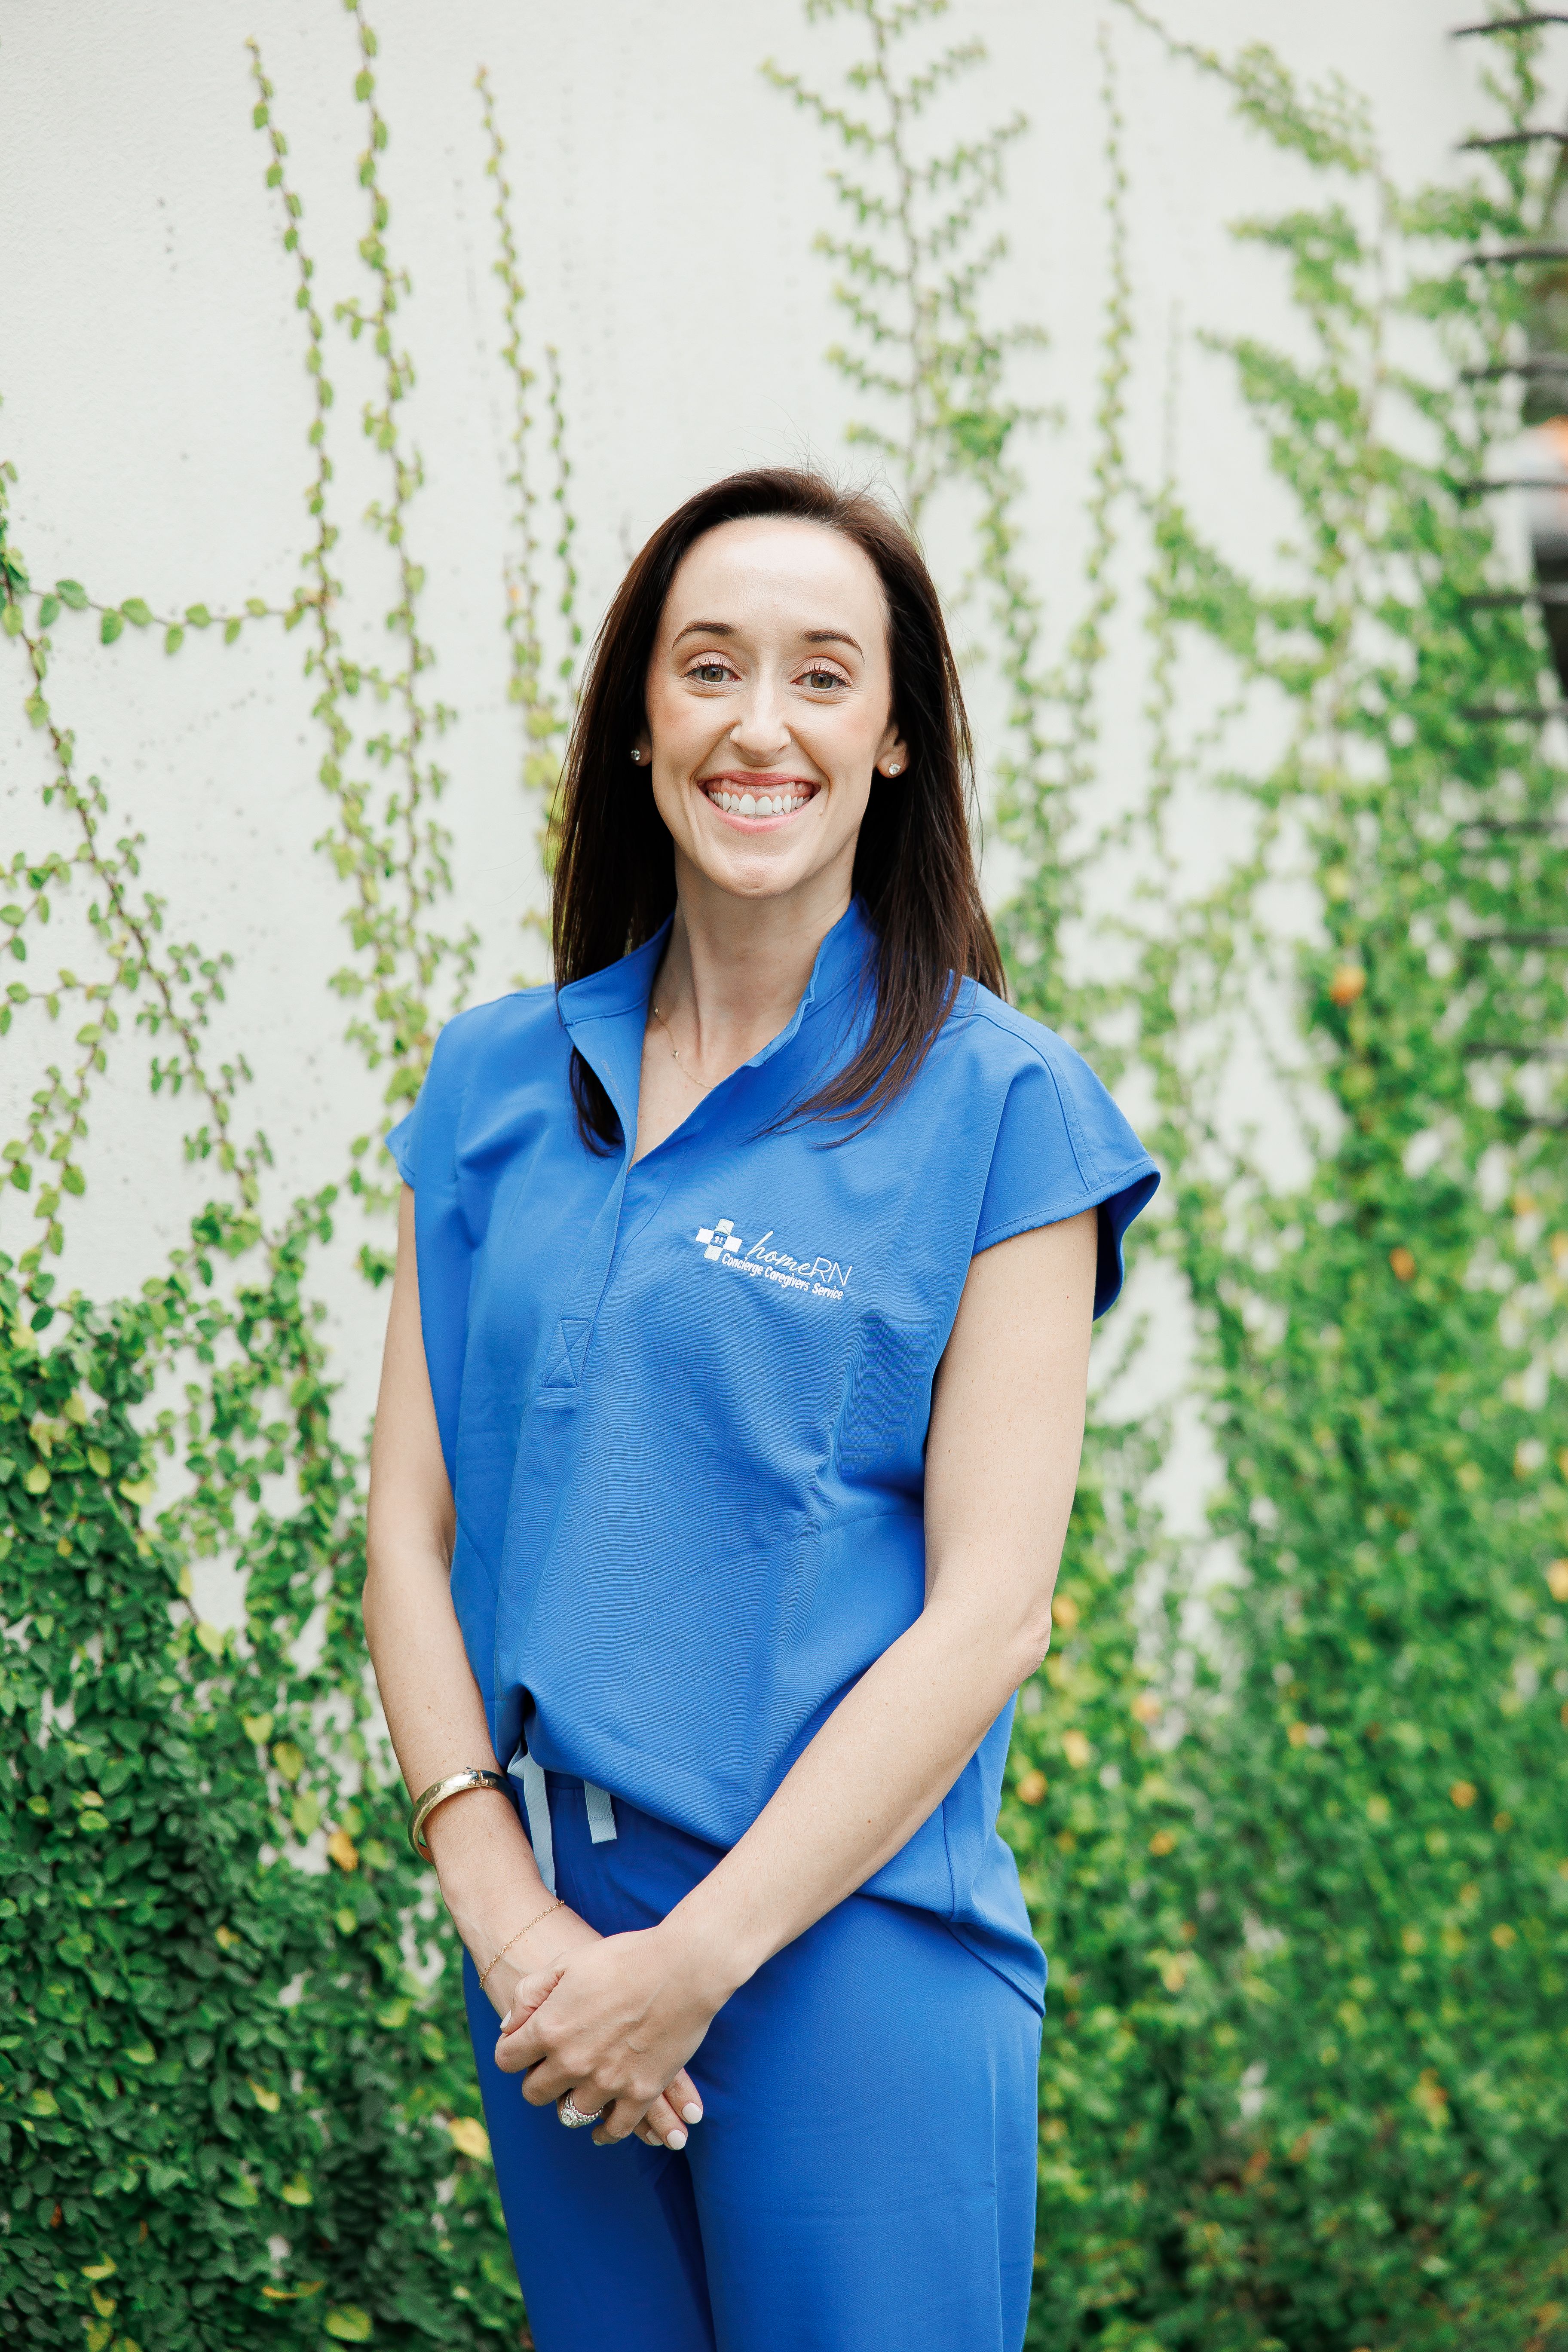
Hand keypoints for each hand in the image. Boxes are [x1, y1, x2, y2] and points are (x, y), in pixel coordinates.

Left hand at [495, 1922, 719, 2149]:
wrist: (684, 1967)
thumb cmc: (625, 1957)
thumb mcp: (568, 1962)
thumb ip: (529, 1993)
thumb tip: (508, 2027)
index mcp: (549, 2028)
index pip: (507, 2059)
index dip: (513, 2051)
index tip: (524, 2047)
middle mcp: (571, 2062)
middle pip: (535, 2092)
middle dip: (539, 2079)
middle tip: (553, 2066)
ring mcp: (606, 2081)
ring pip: (571, 2113)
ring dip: (572, 2100)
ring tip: (581, 2087)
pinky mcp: (640, 2092)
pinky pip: (615, 2128)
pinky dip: (606, 2131)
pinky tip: (602, 2127)